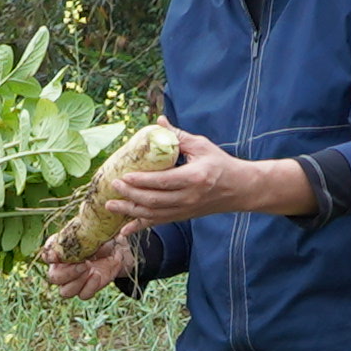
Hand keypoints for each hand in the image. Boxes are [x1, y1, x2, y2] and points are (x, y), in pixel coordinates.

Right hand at [43, 236, 132, 299]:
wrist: (117, 249)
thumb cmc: (101, 238)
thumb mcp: (95, 234)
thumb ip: (85, 237)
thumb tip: (85, 238)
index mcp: (59, 251)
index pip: (47, 255)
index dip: (49, 256)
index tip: (56, 256)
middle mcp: (62, 268)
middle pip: (54, 278)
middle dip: (68, 273)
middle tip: (84, 264)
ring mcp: (73, 281)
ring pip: (65, 291)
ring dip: (78, 282)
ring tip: (91, 269)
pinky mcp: (86, 289)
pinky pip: (83, 295)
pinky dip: (90, 287)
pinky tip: (97, 276)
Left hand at [104, 130, 314, 222]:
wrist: (240, 189)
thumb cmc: (220, 164)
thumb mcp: (202, 146)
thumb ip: (178, 136)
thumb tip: (158, 121)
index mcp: (194, 178)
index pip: (163, 181)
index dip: (142, 181)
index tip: (124, 176)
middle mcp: (189, 198)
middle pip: (154, 201)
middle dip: (130, 196)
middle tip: (113, 187)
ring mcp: (185, 210)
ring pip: (154, 214)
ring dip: (130, 211)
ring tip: (110, 206)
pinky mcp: (183, 216)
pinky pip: (158, 223)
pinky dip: (140, 226)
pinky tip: (124, 229)